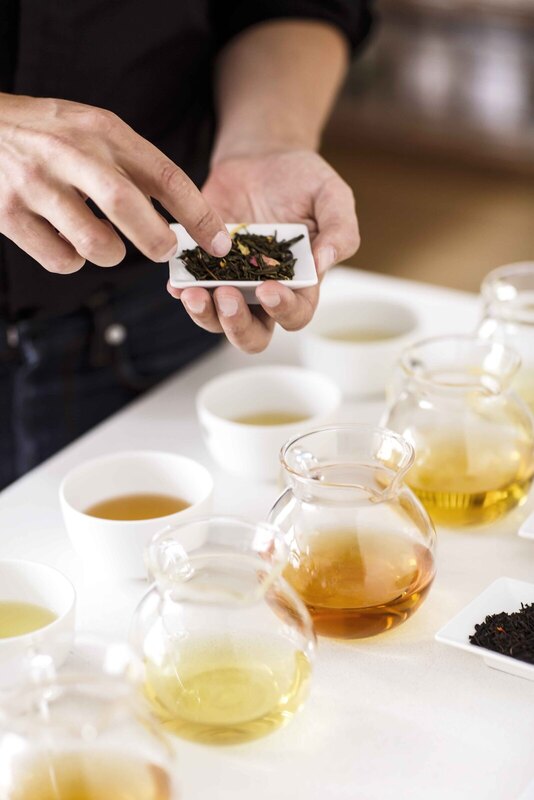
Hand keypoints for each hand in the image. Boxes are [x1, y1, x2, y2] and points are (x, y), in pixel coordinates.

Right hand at [0, 94, 230, 272]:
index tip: (220, 244)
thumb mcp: (94, 130)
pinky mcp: (8, 215)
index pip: (164, 174)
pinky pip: (61, 260)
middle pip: (127, 207)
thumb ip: (134, 165)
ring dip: (112, 255)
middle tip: (164, 250)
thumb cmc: (49, 134)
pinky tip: (67, 242)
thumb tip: (187, 217)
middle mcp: (70, 154)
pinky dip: (74, 262)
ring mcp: (36, 185)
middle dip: (157, 241)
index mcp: (102, 131)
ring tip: (104, 241)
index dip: (199, 215)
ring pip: (94, 244)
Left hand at [168, 150, 359, 352]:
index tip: (268, 288)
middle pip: (252, 334)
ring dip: (204, 315)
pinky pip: (190, 290)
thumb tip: (324, 262)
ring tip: (193, 293)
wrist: (261, 157)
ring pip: (217, 320)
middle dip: (237, 325)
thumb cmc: (302, 181)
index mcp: (301, 285)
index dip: (283, 310)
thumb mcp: (331, 195)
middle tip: (227, 296)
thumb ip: (340, 230)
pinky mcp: (203, 266)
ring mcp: (232, 282)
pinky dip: (181, 291)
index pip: (295, 315)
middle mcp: (264, 293)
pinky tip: (177, 283)